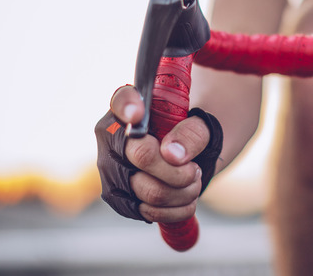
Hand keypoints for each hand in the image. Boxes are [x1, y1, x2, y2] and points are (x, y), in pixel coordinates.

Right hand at [95, 85, 221, 222]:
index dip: (128, 106)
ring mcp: (112, 170)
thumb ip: (191, 133)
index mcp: (129, 108)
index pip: (122, 100)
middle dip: (179, 169)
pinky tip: (186, 197)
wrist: (184, 157)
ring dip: (183, 191)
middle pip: (141, 155)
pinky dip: (177, 209)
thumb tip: (172, 154)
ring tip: (194, 181)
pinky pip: (149, 212)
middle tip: (195, 169)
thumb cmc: (188, 133)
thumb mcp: (201, 125)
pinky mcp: (119, 199)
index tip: (138, 114)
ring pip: (150, 191)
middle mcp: (112, 139)